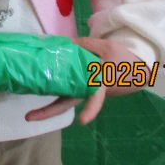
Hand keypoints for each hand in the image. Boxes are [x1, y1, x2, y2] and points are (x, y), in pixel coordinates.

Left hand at [25, 37, 139, 124]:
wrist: (136, 68)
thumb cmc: (123, 59)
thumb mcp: (106, 47)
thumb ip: (85, 44)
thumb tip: (64, 43)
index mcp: (99, 85)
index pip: (95, 100)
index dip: (90, 110)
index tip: (83, 122)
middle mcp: (88, 92)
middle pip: (67, 104)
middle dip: (47, 112)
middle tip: (28, 117)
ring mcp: (84, 91)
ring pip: (63, 98)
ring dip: (47, 105)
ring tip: (29, 109)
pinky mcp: (81, 87)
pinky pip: (65, 89)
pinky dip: (52, 87)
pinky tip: (37, 83)